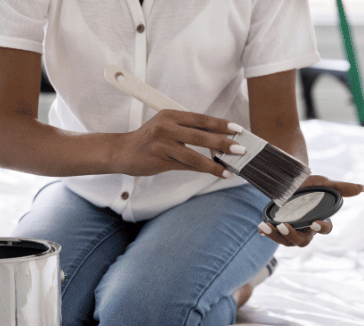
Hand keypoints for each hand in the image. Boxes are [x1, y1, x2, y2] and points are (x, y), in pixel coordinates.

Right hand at [115, 110, 244, 177]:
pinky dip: (203, 170)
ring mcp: (163, 144)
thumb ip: (187, 130)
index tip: (238, 129)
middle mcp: (167, 127)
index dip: (221, 124)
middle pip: (201, 136)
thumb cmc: (149, 139)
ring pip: (195, 155)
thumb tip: (216, 138)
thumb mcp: (166, 126)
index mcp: (171, 115)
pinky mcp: (160, 160)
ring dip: (215, 163)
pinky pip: (187, 166)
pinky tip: (216, 172)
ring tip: (230, 168)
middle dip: (223, 143)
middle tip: (240, 149)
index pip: (201, 119)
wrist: (123, 151)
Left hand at [258, 175, 363, 246]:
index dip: (321, 228)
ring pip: (286, 241)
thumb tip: (363, 188)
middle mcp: (307, 229)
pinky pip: (273, 234)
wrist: (292, 180)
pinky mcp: (278, 227)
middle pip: (302, 241)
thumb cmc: (312, 185)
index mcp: (320, 220)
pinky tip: (261, 228)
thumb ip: (342, 187)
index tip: (315, 223)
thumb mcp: (325, 184)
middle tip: (284, 226)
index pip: (326, 229)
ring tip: (267, 226)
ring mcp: (292, 230)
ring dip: (276, 235)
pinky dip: (267, 232)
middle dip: (293, 235)